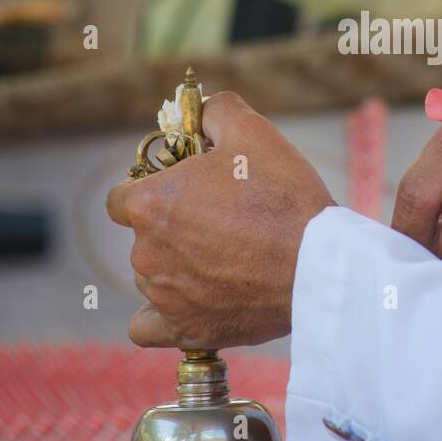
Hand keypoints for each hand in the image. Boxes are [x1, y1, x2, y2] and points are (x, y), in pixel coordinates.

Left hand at [106, 92, 334, 348]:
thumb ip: (215, 112)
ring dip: (177, 267)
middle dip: (173, 228)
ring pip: (153, 277)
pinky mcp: (187, 330)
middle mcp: (147, 252)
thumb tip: (201, 110)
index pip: (122, 199)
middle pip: (143, 238)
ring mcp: (164, 296)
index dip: (151, 191)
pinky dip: (162, 317)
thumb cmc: (284, 197)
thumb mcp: (252, 131)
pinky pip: (148, 328)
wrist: (319, 264)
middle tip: (220, 221)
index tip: (182, 192)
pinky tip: (185, 302)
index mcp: (151, 204)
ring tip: (225, 259)